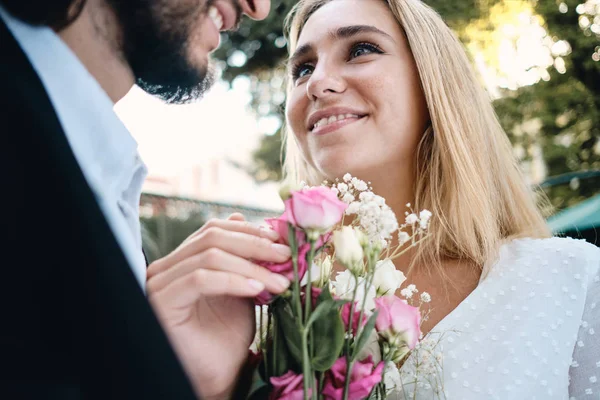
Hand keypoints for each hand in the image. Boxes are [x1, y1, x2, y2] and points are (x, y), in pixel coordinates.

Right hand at [146, 214, 290, 398]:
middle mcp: (166, 267)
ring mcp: (160, 283)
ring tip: (279, 282)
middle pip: (213, 237)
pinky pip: (200, 279)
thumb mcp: (242, 286)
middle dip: (255, 245)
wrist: (218, 375)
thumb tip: (245, 217)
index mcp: (183, 260)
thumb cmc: (228, 334)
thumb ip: (243, 256)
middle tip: (285, 257)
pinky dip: (233, 280)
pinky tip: (257, 290)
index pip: (214, 229)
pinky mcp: (162, 301)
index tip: (282, 243)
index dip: (250, 232)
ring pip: (210, 256)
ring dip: (251, 267)